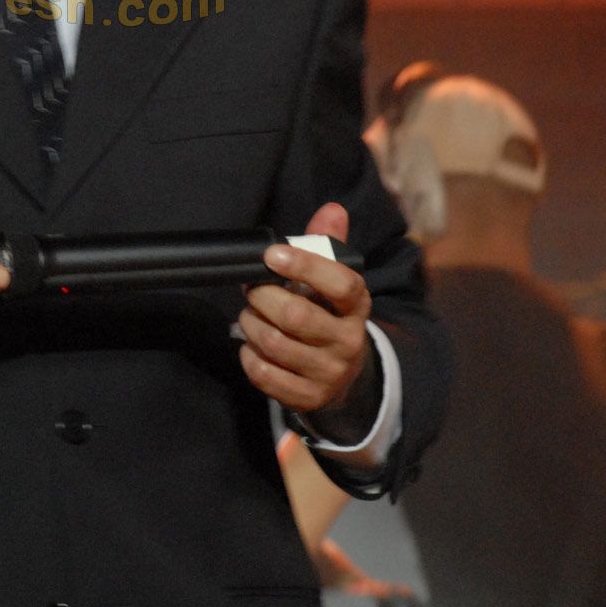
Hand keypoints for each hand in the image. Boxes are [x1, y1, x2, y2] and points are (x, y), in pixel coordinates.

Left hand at [236, 202, 372, 417]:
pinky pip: (264, 374)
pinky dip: (248, 355)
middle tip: (251, 288)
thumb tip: (332, 209)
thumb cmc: (329, 314)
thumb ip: (328, 244)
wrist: (344, 374)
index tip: (271, 254)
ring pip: (274, 344)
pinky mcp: (307, 397)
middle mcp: (348, 341)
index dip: (304, 266)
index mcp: (357, 307)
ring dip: (250, 323)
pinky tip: (251, 344)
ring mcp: (328, 373)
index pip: (340, 284)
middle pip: (296, 316)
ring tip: (249, 313)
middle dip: (262, 296)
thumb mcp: (334, 281)